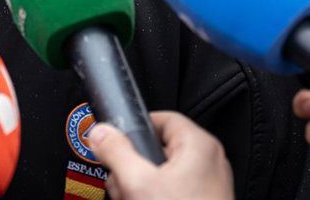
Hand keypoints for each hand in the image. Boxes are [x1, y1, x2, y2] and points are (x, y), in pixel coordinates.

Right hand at [88, 111, 233, 199]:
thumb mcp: (138, 182)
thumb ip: (116, 152)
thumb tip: (100, 133)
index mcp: (199, 145)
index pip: (161, 119)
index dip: (135, 129)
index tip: (115, 140)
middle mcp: (208, 162)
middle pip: (158, 148)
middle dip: (132, 166)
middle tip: (121, 180)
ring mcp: (208, 186)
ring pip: (162, 175)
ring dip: (139, 186)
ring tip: (131, 199)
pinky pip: (172, 192)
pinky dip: (153, 198)